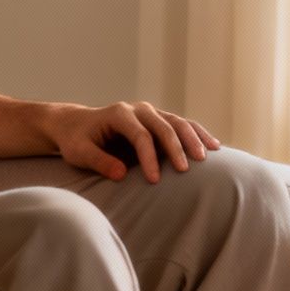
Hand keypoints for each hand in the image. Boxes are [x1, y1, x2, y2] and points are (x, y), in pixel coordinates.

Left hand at [41, 101, 221, 182]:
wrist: (77, 125)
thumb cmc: (76, 140)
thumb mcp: (79, 152)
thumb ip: (98, 161)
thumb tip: (122, 174)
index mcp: (118, 114)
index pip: (139, 135)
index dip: (149, 157)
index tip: (155, 181)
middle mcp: (137, 109)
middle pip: (163, 125)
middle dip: (176, 148)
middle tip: (186, 171)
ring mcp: (150, 113)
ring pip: (177, 122)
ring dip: (194, 139)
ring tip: (207, 157)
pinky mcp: (158, 120)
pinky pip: (182, 125)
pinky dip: (197, 134)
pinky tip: (213, 146)